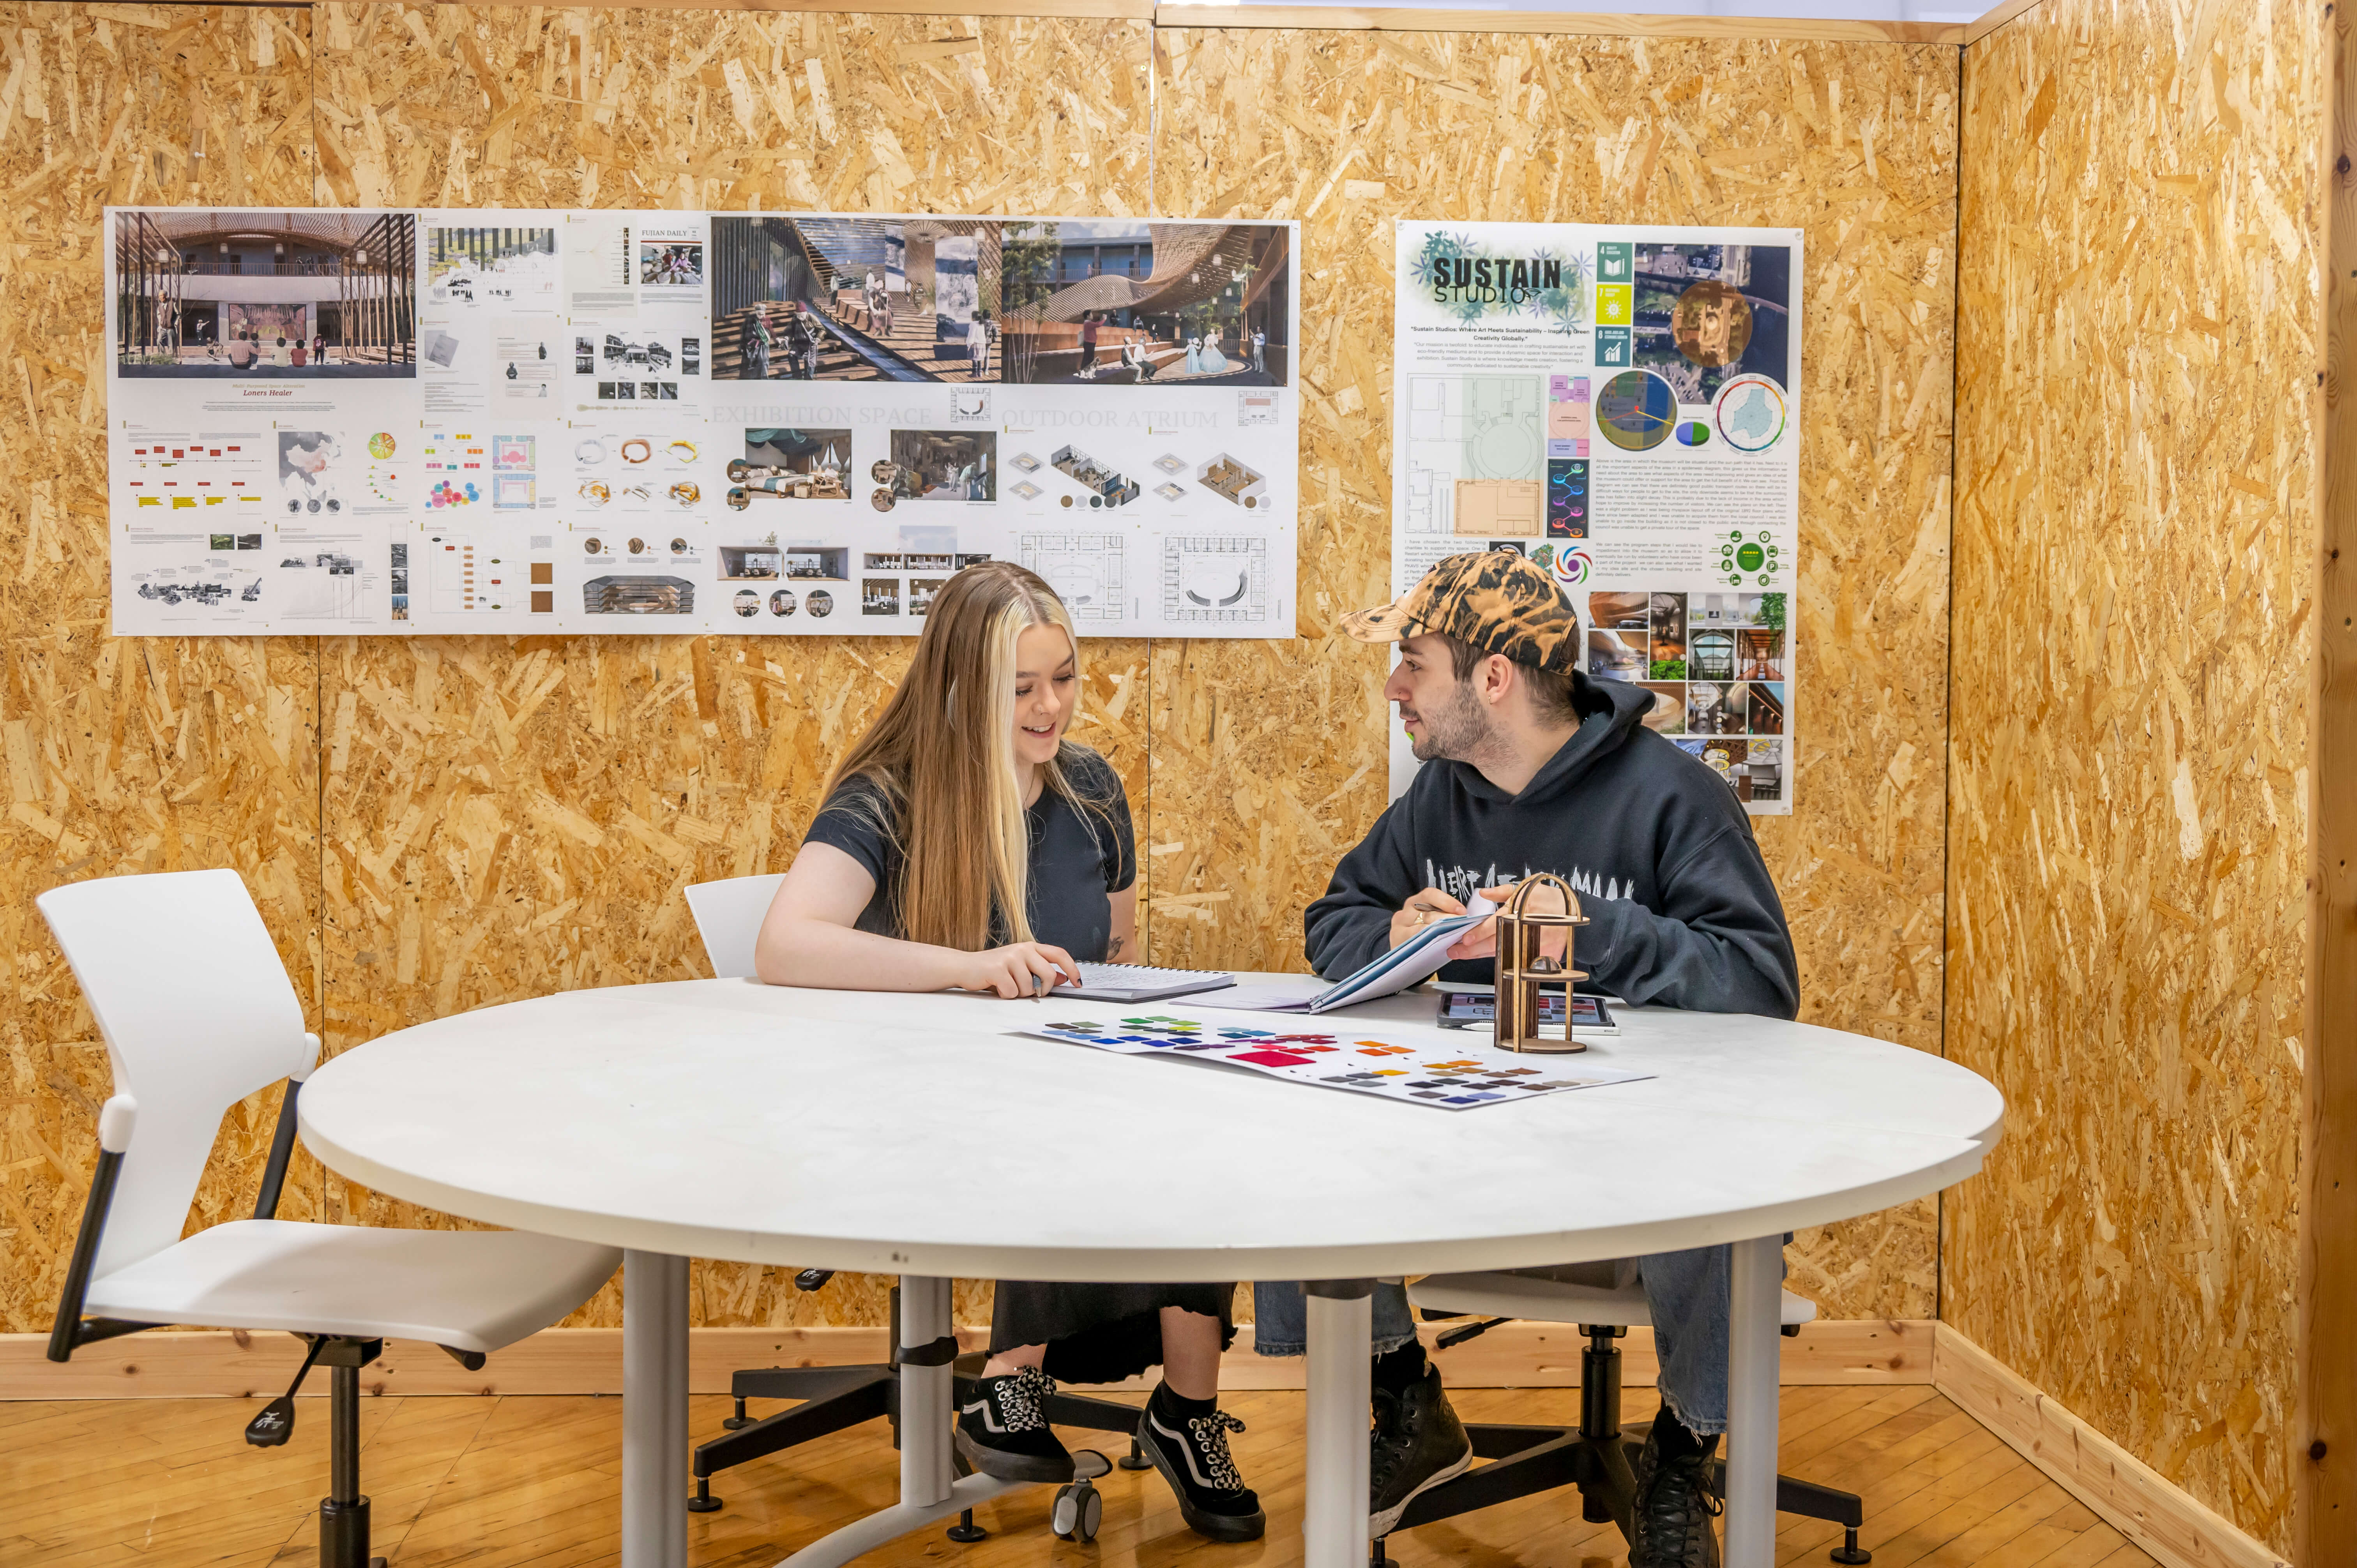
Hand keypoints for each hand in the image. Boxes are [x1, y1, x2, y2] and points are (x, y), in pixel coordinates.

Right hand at [958, 942, 1082, 998]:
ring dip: (1019, 994)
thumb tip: (1063, 978)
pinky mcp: (997, 969)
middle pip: (1048, 975)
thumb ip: (1041, 971)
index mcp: (1031, 947)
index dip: (1072, 969)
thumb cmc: (995, 970)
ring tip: (1008, 987)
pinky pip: (1012, 992)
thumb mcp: (1021, 968)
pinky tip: (998, 988)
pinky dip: (1006, 996)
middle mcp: (1022, 949)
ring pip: (1029, 987)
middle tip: (1031, 993)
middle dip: (1042, 990)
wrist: (966, 967)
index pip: (1059, 954)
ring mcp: (1010, 957)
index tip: (1077, 983)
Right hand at [1388, 888, 1465, 950]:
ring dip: (1440, 933)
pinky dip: (1428, 943)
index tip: (1462, 911)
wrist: (1405, 956)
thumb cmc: (1422, 936)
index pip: (1430, 895)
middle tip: (1463, 927)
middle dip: (1448, 920)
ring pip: (1422, 928)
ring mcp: (1399, 927)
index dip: (1447, 901)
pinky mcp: (1397, 940)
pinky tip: (1439, 946)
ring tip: (1454, 937)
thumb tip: (1464, 917)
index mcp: (1415, 902)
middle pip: (1429, 914)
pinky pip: (1415, 941)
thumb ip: (1443, 916)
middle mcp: (1405, 912)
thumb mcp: (1430, 922)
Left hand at [1446, 882, 1569, 962]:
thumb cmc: (1546, 898)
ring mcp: (1537, 943)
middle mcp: (1528, 927)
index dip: (1480, 933)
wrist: (1573, 912)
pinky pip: (1519, 960)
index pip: (1497, 924)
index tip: (1465, 940)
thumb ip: (1502, 892)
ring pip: (1505, 953)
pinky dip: (1505, 959)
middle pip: (1497, 942)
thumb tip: (1482, 893)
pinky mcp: (1545, 955)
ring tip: (1466, 954)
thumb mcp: (1526, 888)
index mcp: (1522, 909)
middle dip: (1473, 949)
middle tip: (1456, 951)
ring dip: (1484, 954)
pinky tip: (1490, 957)